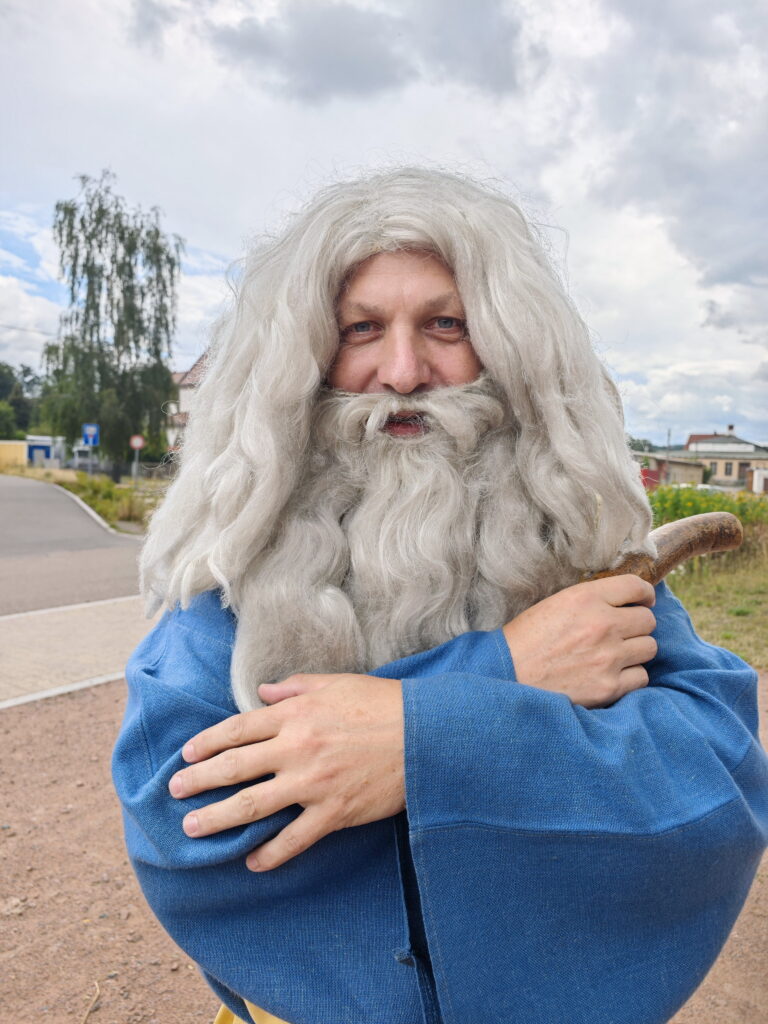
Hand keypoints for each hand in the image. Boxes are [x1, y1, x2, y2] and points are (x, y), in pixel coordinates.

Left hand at [169, 673, 404, 870]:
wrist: (426, 735)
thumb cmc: (381, 704)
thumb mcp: (335, 683)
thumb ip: (294, 686)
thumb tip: (262, 691)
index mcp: (295, 714)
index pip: (238, 729)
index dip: (207, 743)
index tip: (186, 755)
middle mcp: (297, 748)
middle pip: (235, 768)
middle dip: (198, 781)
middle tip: (175, 791)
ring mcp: (313, 783)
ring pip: (252, 806)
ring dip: (217, 818)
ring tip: (192, 828)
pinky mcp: (334, 812)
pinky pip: (294, 839)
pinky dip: (271, 853)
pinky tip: (252, 861)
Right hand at [502, 575, 656, 707]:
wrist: (506, 676)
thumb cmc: (526, 639)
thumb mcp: (555, 604)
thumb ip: (590, 600)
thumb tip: (623, 601)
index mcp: (586, 598)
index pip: (636, 586)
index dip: (644, 594)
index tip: (643, 601)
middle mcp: (603, 625)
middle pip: (648, 620)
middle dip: (637, 625)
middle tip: (622, 632)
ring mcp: (608, 657)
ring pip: (649, 648)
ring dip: (635, 651)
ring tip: (615, 654)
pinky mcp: (609, 687)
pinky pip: (641, 677)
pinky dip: (630, 677)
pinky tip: (611, 675)